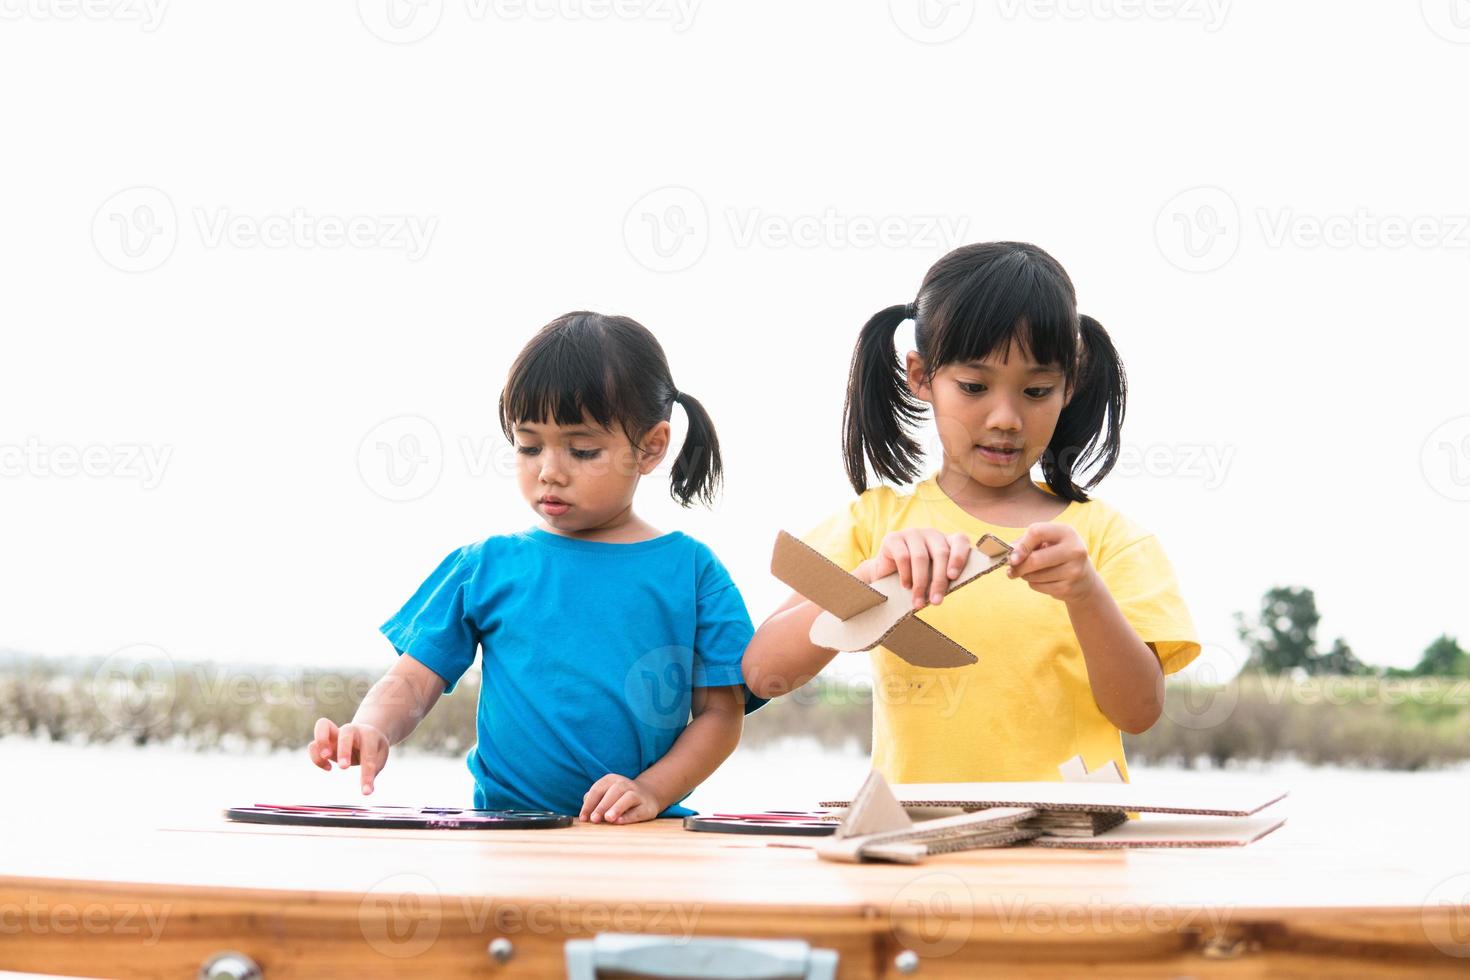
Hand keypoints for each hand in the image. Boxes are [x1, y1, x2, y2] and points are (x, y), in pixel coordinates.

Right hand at [308, 717, 389, 794]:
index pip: (369, 753)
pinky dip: (315, 757)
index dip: (367, 773)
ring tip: (326, 757)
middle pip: (346, 732)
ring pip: (323, 726)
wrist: (366, 733)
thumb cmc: (374, 747)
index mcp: (369, 734)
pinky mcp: (324, 741)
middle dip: (344, 749)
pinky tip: (329, 768)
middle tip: (344, 767)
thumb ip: (373, 770)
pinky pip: (313, 744)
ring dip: (321, 742)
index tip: (366, 792)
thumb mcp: (379, 756)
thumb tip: (367, 790)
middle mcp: (351, 730)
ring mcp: (336, 733)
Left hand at [579, 774, 662, 824]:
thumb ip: (594, 801)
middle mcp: (625, 784)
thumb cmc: (619, 798)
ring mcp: (637, 794)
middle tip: (594, 819)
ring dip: (617, 808)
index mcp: (611, 780)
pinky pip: (638, 811)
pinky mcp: (647, 807)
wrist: (648, 796)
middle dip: (602, 806)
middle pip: (613, 792)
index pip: (597, 789)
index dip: (589, 804)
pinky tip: (620, 821)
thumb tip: (585, 813)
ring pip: (628, 798)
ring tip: (608, 818)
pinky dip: (629, 816)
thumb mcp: (606, 795)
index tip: (583, 818)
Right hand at [855, 529, 973, 608]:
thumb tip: (947, 591)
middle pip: (941, 553)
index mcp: (946, 541)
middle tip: (936, 602)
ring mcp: (912, 533)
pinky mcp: (893, 538)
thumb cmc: (915, 578)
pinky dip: (905, 575)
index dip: (959, 557)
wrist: (885, 576)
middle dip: (939, 581)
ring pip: (920, 557)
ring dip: (920, 583)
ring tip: (918, 602)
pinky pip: (903, 557)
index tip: (953, 577)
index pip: (960, 540)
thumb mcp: (933, 578)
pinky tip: (905, 586)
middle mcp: (931, 533)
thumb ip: (943, 579)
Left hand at [1006, 522, 1100, 603]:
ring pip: (1034, 575)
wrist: (1084, 580)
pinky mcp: (1069, 588)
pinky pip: (1038, 586)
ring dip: (1025, 575)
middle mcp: (1074, 550)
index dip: (1021, 545)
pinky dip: (1033, 584)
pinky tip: (1042, 580)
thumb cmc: (1058, 556)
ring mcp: (1073, 570)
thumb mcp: (1049, 542)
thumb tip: (1009, 551)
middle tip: (1011, 570)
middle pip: (1035, 559)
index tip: (1012, 556)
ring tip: (1031, 572)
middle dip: (1018, 567)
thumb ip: (1028, 542)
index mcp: (1067, 532)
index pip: (1037, 532)